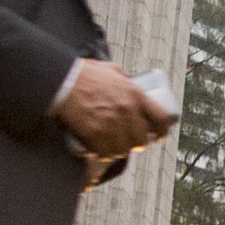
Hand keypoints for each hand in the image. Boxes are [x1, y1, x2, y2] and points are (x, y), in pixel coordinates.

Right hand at [56, 58, 170, 153]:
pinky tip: (100, 150)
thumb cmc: (84, 73)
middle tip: (128, 141)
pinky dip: (103, 154)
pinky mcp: (94, 134)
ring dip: (119, 151)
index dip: (162, 131)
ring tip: (112, 147)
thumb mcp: (112, 70)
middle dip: (136, 143)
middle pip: (141, 140)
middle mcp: (127, 111)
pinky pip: (106, 153)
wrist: (62, 80)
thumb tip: (131, 82)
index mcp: (135, 94)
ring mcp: (111, 124)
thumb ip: (125, 78)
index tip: (159, 137)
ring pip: (124, 150)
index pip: (161, 119)